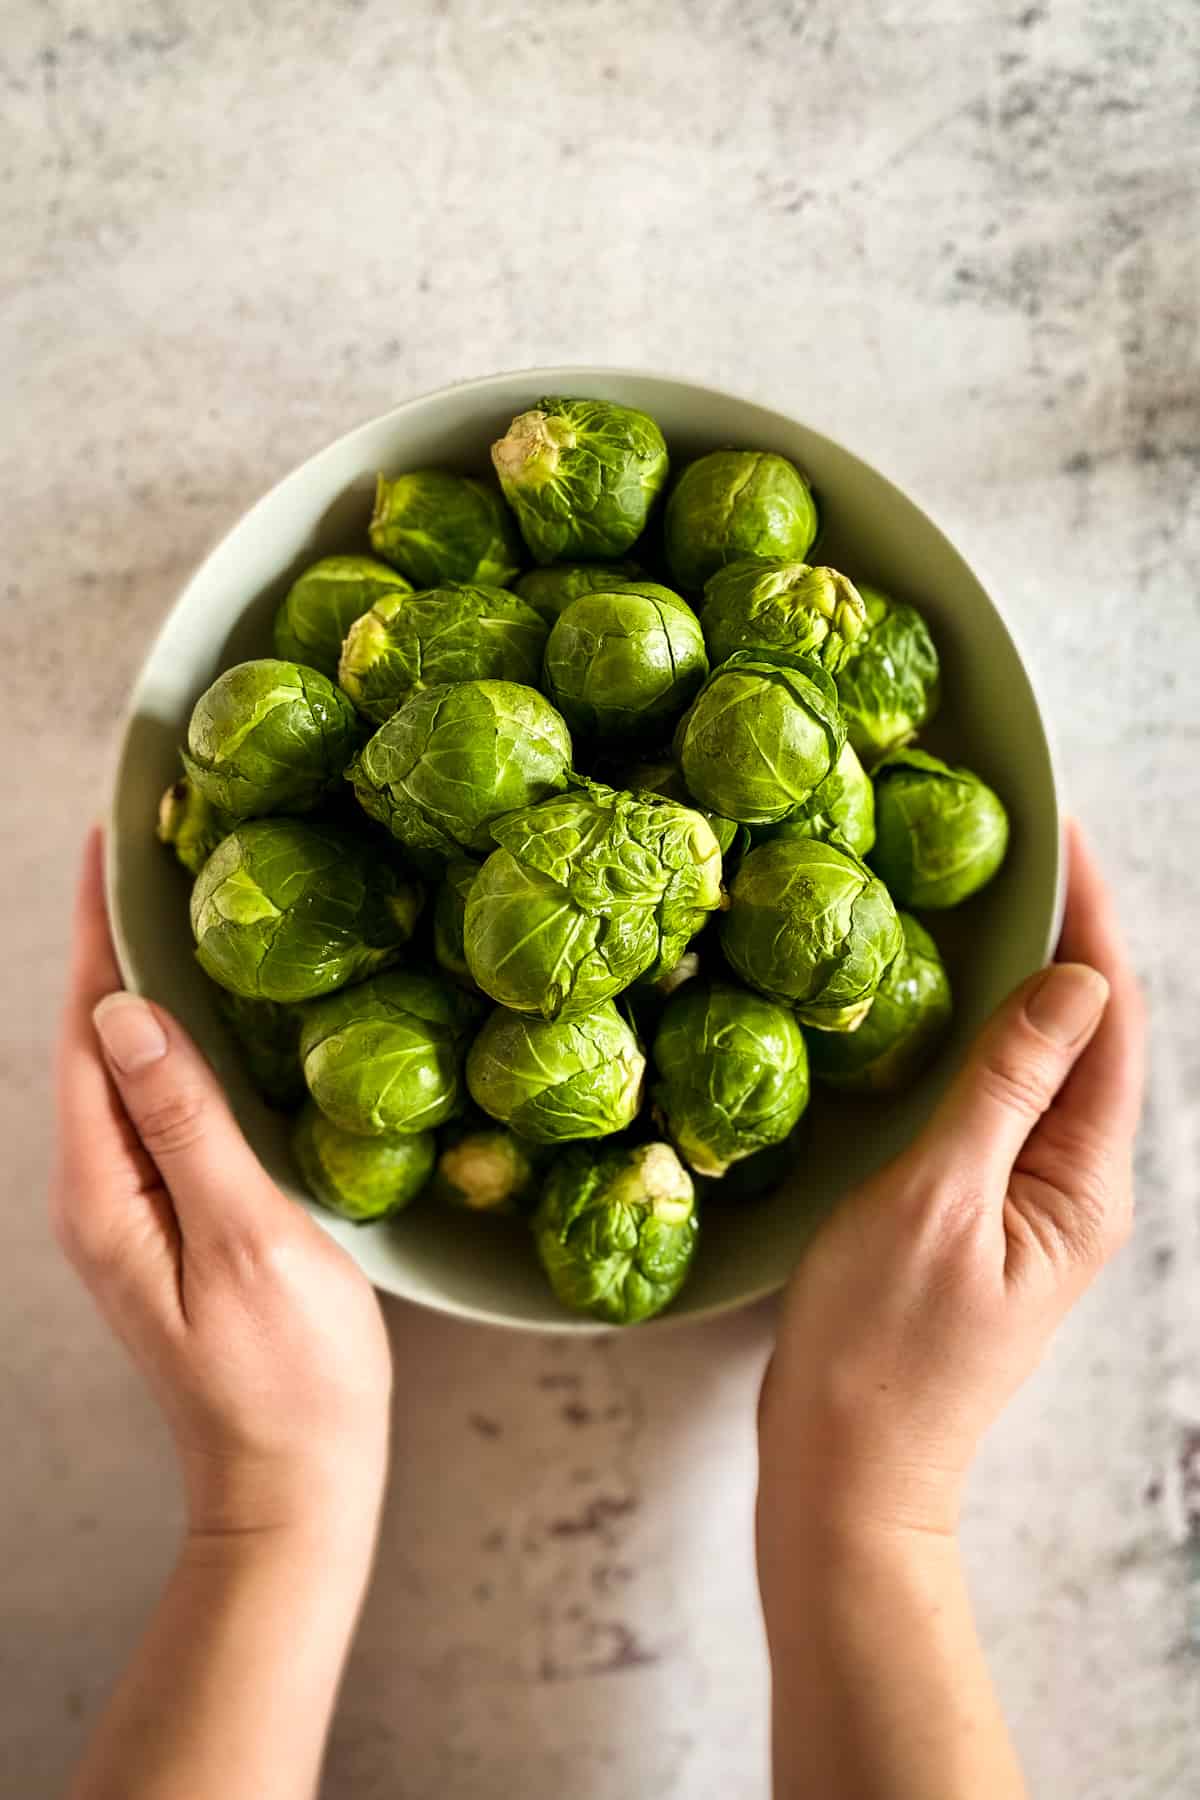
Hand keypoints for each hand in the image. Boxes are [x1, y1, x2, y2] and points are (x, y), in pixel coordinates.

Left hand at [51, 830, 392, 1545]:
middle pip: (93, 1043)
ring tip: (176, 908)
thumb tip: (126, 1015)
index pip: (87, 1033)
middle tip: (152, 853)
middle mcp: (99, 1192)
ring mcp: (130, 1208)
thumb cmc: (288, 1374)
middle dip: (115, 943)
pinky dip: (176, 1044)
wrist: (297, 1482)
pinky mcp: (168, 1220)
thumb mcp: (246, 1240)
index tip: (111, 846)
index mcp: (104, 1190)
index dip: (101, 934)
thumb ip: (185, 1125)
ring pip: (124, 1071)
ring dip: (143, 987)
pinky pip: (157, 1107)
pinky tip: (212, 1018)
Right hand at [759, 821, 1145, 1540]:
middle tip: (1021, 848)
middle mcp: (1073, 1189)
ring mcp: (1026, 1204)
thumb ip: (1007, 1086)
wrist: (846, 1468)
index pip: (1110, 1025)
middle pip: (1087, 1039)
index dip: (1093, 925)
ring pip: (1041, 1068)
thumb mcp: (938, 1198)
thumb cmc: (882, 1346)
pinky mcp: (977, 1216)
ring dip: (1024, 985)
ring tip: (987, 903)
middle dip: (1067, 938)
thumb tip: (1078, 981)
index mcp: (1084, 1184)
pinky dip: (981, 1041)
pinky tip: (940, 1010)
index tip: (1061, 838)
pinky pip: (998, 1105)